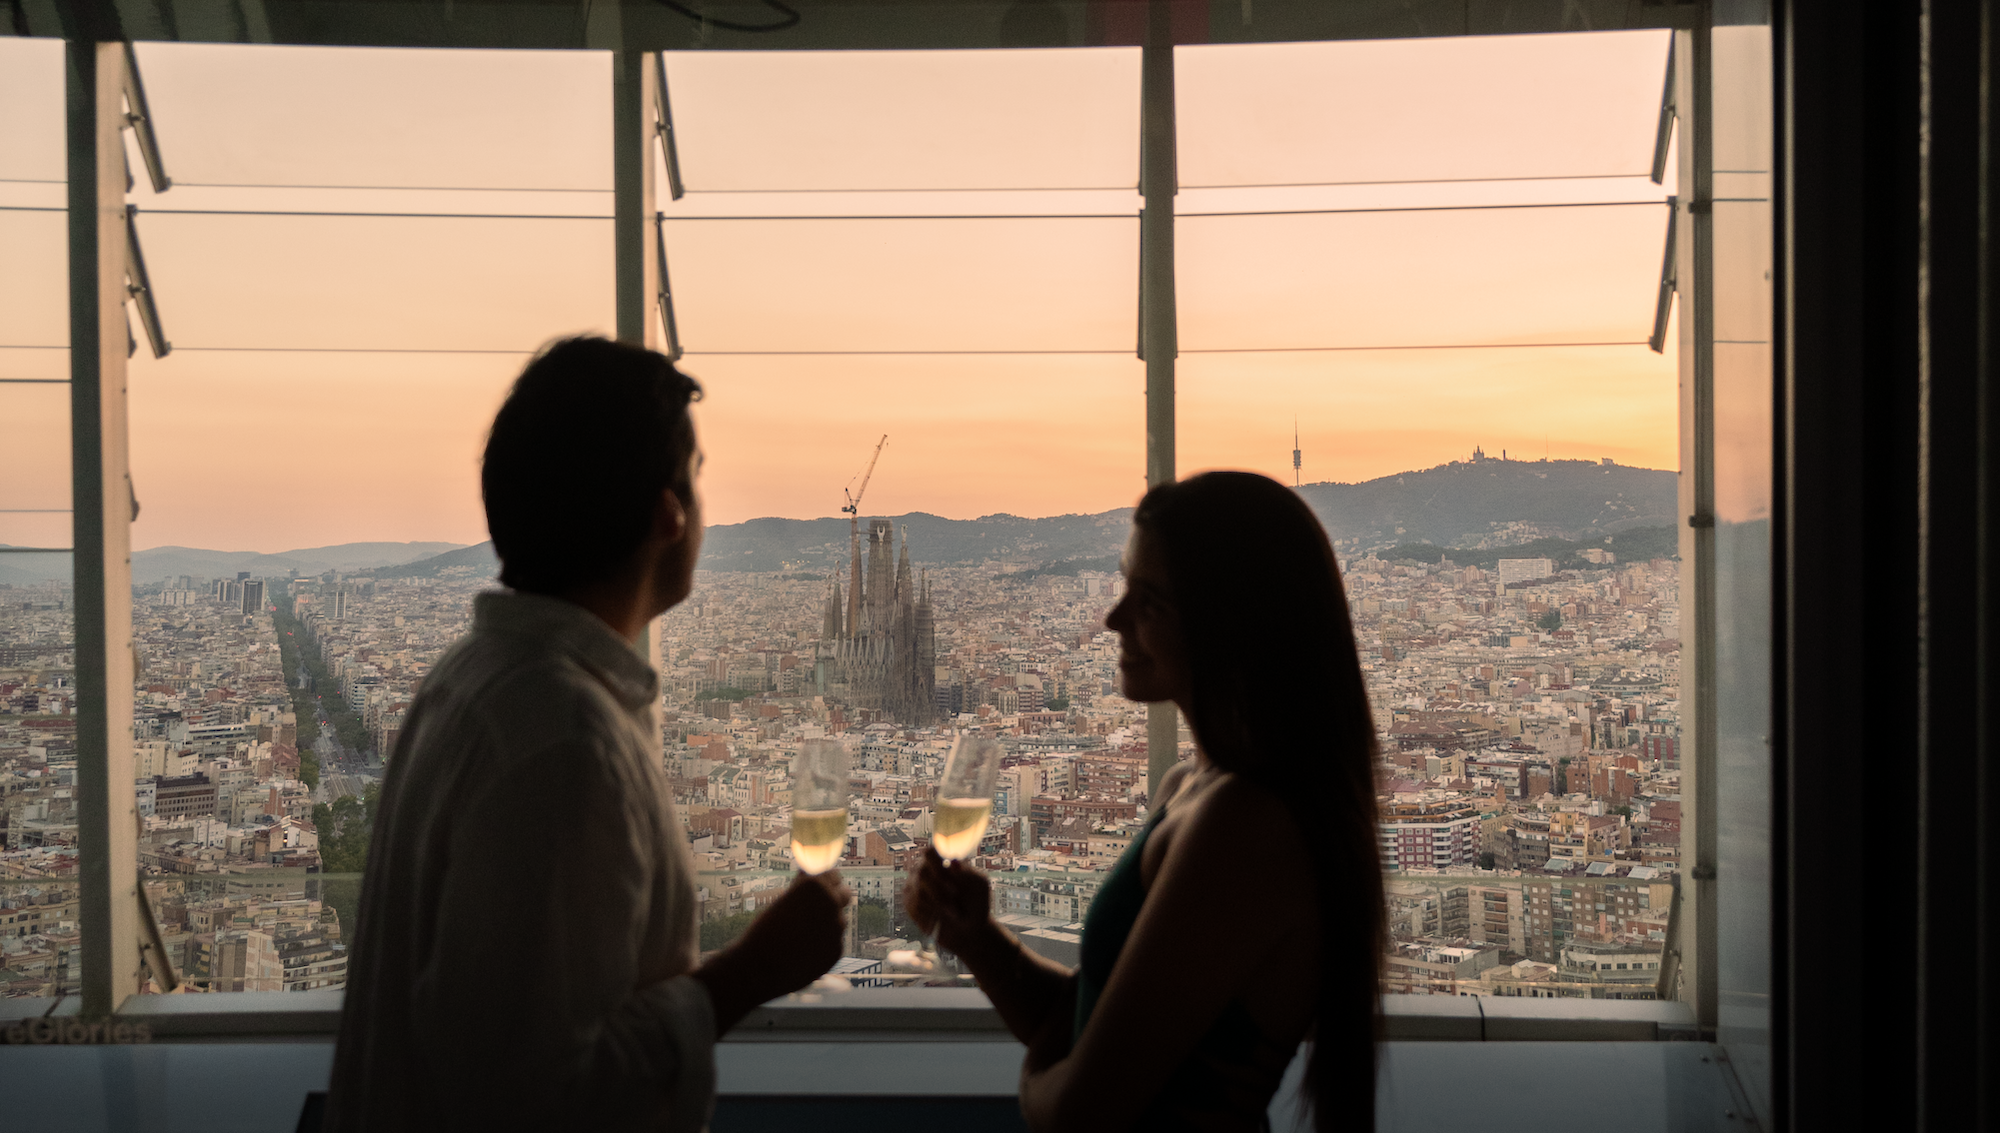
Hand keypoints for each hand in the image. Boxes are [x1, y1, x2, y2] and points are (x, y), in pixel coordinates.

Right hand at [738, 871, 851, 996]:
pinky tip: (802, 952)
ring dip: (826, 924)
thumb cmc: (764, 931)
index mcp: (815, 885)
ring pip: (838, 920)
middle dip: (834, 897)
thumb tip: (818, 880)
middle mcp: (830, 903)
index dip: (825, 881)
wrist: (758, 968)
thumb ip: (805, 890)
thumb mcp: (783, 901)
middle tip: (821, 905)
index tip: (820, 886)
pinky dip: (823, 944)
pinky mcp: (837, 950)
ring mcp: (836, 928)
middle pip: (844, 894)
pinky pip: (833, 941)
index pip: (833, 874)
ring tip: (799, 936)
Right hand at [905, 846, 990, 951]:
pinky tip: (940, 918)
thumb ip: (968, 873)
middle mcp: (926, 869)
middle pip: (922, 871)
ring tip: (955, 913)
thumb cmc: (977, 904)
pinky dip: (930, 914)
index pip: (930, 852)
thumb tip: (954, 861)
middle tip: (956, 899)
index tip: (950, 874)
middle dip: (940, 889)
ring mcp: (914, 885)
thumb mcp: (979, 886)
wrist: (969, 931)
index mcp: (943, 861)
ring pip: (919, 891)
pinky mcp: (910, 903)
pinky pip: (915, 906)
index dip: (936, 862)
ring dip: (939, 904)